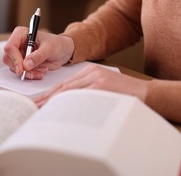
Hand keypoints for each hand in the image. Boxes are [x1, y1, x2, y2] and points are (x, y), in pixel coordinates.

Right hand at [3, 26, 73, 79]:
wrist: (63, 51)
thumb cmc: (57, 44)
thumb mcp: (50, 48)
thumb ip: (38, 56)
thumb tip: (26, 64)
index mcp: (21, 34)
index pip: (10, 46)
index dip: (14, 58)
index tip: (21, 69)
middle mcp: (18, 44)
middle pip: (9, 58)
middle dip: (20, 68)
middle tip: (32, 74)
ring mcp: (20, 54)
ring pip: (14, 67)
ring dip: (27, 73)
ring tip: (41, 71)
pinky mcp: (23, 63)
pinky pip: (21, 72)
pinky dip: (30, 75)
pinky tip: (40, 72)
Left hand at [34, 63, 148, 106]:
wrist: (148, 93)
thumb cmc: (125, 94)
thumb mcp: (103, 87)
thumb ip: (86, 91)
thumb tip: (66, 104)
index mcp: (90, 71)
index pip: (64, 83)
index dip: (49, 93)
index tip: (38, 101)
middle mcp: (91, 72)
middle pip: (63, 86)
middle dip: (46, 97)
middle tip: (33, 106)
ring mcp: (96, 78)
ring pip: (68, 90)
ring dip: (53, 101)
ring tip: (40, 110)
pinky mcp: (101, 85)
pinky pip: (80, 95)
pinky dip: (67, 103)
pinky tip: (58, 110)